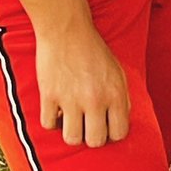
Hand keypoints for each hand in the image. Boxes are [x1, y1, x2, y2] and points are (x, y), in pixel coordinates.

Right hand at [37, 15, 130, 147]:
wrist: (67, 28)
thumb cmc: (94, 50)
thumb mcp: (117, 70)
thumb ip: (122, 98)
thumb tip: (121, 123)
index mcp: (115, 92)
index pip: (119, 133)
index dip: (112, 133)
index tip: (105, 125)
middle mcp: (95, 98)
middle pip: (96, 142)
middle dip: (92, 136)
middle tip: (87, 124)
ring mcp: (71, 98)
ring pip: (72, 140)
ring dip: (71, 131)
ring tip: (71, 118)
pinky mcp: (49, 95)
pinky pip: (49, 126)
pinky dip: (51, 120)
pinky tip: (56, 109)